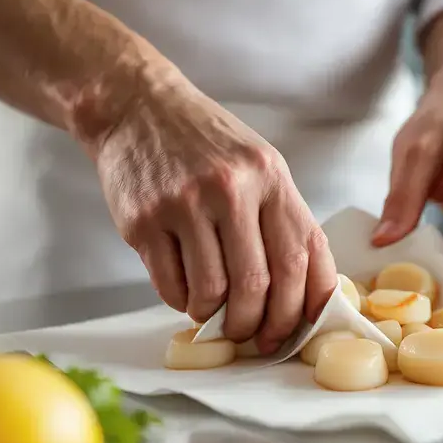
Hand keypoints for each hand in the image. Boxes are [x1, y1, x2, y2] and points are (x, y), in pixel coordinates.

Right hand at [85, 79, 336, 353]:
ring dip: (215, 318)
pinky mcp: (143, 222)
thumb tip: (305, 292)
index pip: (301, 257)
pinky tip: (184, 292)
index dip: (302, 306)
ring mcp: (183, 204)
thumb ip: (282, 220)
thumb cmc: (205, 144)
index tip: (294, 330)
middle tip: (250, 334)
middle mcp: (231, 188)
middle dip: (257, 324)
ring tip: (213, 313)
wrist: (136, 108)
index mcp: (270, 176)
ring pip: (212, 292)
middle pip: (257, 284)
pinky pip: (170, 287)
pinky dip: (181, 303)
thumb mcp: (259, 165)